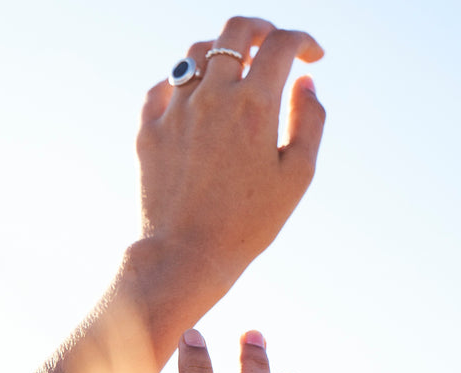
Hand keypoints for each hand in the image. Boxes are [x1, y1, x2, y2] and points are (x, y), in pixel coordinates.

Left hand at [136, 17, 325, 288]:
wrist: (188, 255)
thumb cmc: (249, 223)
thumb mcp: (296, 177)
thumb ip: (310, 122)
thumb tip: (305, 83)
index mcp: (253, 106)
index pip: (282, 44)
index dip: (303, 41)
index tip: (312, 57)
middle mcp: (210, 97)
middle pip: (235, 31)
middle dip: (261, 29)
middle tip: (272, 45)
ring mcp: (174, 111)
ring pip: (195, 53)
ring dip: (221, 52)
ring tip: (234, 70)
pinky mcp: (148, 131)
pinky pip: (162, 87)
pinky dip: (183, 83)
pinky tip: (195, 99)